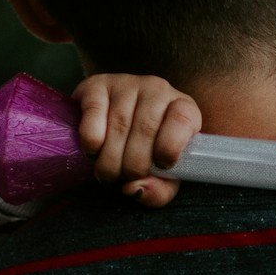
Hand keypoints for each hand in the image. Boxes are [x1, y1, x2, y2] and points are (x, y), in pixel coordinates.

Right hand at [74, 74, 200, 207]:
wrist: (110, 123)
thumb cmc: (144, 152)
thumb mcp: (161, 176)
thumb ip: (158, 191)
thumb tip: (135, 189)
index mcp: (183, 108)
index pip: (183, 119)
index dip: (170, 147)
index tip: (161, 166)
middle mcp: (157, 89)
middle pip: (146, 128)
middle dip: (132, 165)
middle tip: (123, 177)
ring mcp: (127, 83)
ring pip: (119, 124)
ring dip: (109, 160)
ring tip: (107, 172)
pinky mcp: (98, 84)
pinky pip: (94, 111)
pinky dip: (91, 139)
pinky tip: (93, 151)